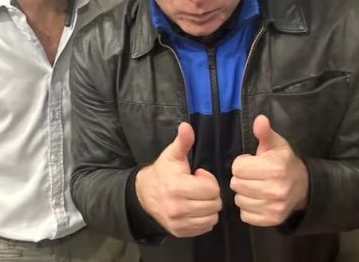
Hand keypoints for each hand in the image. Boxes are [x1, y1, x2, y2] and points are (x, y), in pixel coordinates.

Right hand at [136, 122, 221, 236]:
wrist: (143, 194)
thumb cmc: (162, 173)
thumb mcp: (172, 155)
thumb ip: (182, 142)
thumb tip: (186, 126)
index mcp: (177, 187)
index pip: (211, 189)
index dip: (208, 180)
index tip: (198, 175)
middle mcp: (178, 207)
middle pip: (214, 204)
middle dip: (211, 194)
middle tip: (199, 187)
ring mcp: (178, 222)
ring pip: (212, 218)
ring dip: (209, 207)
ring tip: (198, 198)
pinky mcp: (179, 232)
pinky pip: (205, 228)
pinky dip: (204, 219)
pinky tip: (195, 208)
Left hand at [230, 115, 308, 225]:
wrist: (303, 186)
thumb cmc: (283, 161)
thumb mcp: (275, 144)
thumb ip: (264, 132)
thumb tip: (260, 119)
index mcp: (275, 168)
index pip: (238, 168)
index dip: (241, 164)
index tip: (251, 163)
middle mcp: (276, 189)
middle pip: (237, 184)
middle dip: (241, 178)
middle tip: (252, 176)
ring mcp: (275, 207)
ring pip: (239, 201)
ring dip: (243, 194)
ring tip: (254, 187)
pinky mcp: (273, 220)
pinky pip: (246, 216)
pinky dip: (248, 208)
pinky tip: (257, 200)